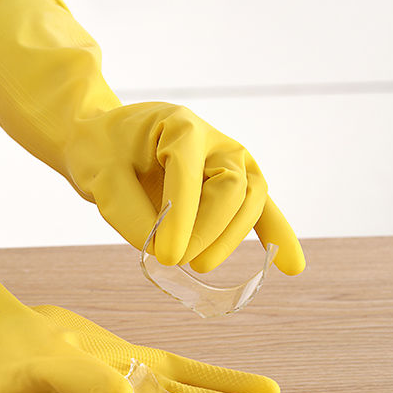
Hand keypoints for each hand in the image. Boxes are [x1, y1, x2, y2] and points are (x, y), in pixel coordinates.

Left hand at [0, 0, 304, 275]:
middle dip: (208, 229)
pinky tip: (291, 266)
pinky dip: (276, 234)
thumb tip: (167, 254)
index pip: (187, 173)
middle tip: (177, 261)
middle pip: (230, 185)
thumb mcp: (100, 179)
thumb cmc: (103, 154)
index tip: (164, 256)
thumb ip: (129, 214)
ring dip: (230, 238)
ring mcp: (230, 160)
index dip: (180, 218)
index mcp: (178, 125)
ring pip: (249, 200)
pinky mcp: (235, 183)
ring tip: (199, 266)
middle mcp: (213, 139)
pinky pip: (261, 208)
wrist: (107, 143)